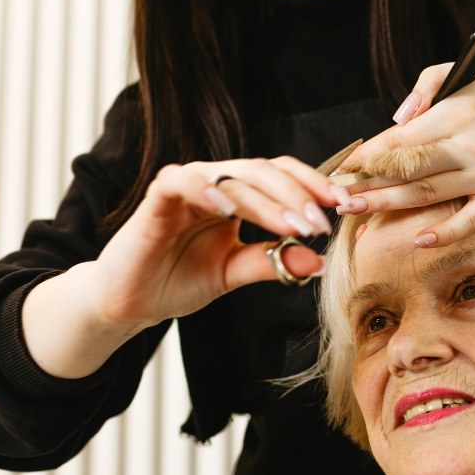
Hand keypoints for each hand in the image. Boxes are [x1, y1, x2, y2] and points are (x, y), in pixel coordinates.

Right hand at [83, 156, 345, 330]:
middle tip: (320, 225)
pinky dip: (208, 190)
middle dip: (298, 196)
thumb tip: (321, 262)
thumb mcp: (235, 273)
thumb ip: (273, 263)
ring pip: (233, 174)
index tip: (345, 207)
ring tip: (292, 224)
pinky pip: (183, 181)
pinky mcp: (157, 196)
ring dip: (266, 199)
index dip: (314, 186)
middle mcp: (216, 183)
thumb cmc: (179, 280)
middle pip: (265, 171)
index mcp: (237, 196)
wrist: (130, 302)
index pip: (282, 176)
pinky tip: (231, 209)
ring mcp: (187, 186)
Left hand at [336, 60, 474, 247]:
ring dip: (389, 206)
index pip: (404, 137)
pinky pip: (471, 220)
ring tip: (355, 214)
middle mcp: (473, 145)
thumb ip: (430, 83)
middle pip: (410, 169)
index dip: (369, 154)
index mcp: (462, 110)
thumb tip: (397, 118)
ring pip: (429, 195)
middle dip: (369, 184)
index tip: (343, 167)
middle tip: (337, 197)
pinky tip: (419, 239)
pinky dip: (446, 232)